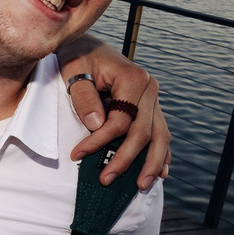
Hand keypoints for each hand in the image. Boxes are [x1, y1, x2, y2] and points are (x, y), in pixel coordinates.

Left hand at [57, 35, 171, 189]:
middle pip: (144, 132)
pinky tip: (160, 173)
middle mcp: (150, 89)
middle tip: (106, 180)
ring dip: (152, 163)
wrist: (87, 48)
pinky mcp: (151, 108)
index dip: (100, 140)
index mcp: (134, 78)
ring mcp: (153, 100)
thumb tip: (96, 123)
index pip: (122, 120)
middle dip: (126, 159)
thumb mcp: (72, 70)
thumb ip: (83, 96)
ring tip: (141, 186)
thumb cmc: (77, 58)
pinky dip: (161, 154)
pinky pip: (160, 134)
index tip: (77, 155)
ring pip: (161, 136)